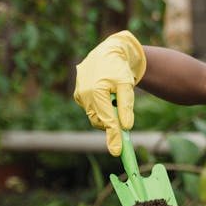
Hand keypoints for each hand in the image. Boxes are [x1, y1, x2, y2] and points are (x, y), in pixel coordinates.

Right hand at [73, 30, 146, 155]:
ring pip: (96, 116)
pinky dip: (101, 108)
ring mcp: (80, 95)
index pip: (107, 120)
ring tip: (114, 97)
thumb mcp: (126, 85)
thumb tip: (126, 127)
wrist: (108, 52)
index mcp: (96, 91)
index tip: (118, 152)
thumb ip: (126, 106)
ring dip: (107, 114)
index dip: (113, 137)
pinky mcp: (79, 96)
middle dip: (112, 124)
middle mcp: (84, 94)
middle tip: (125, 125)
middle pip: (100, 120)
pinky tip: (106, 95)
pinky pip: (92, 109)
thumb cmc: (119, 68)